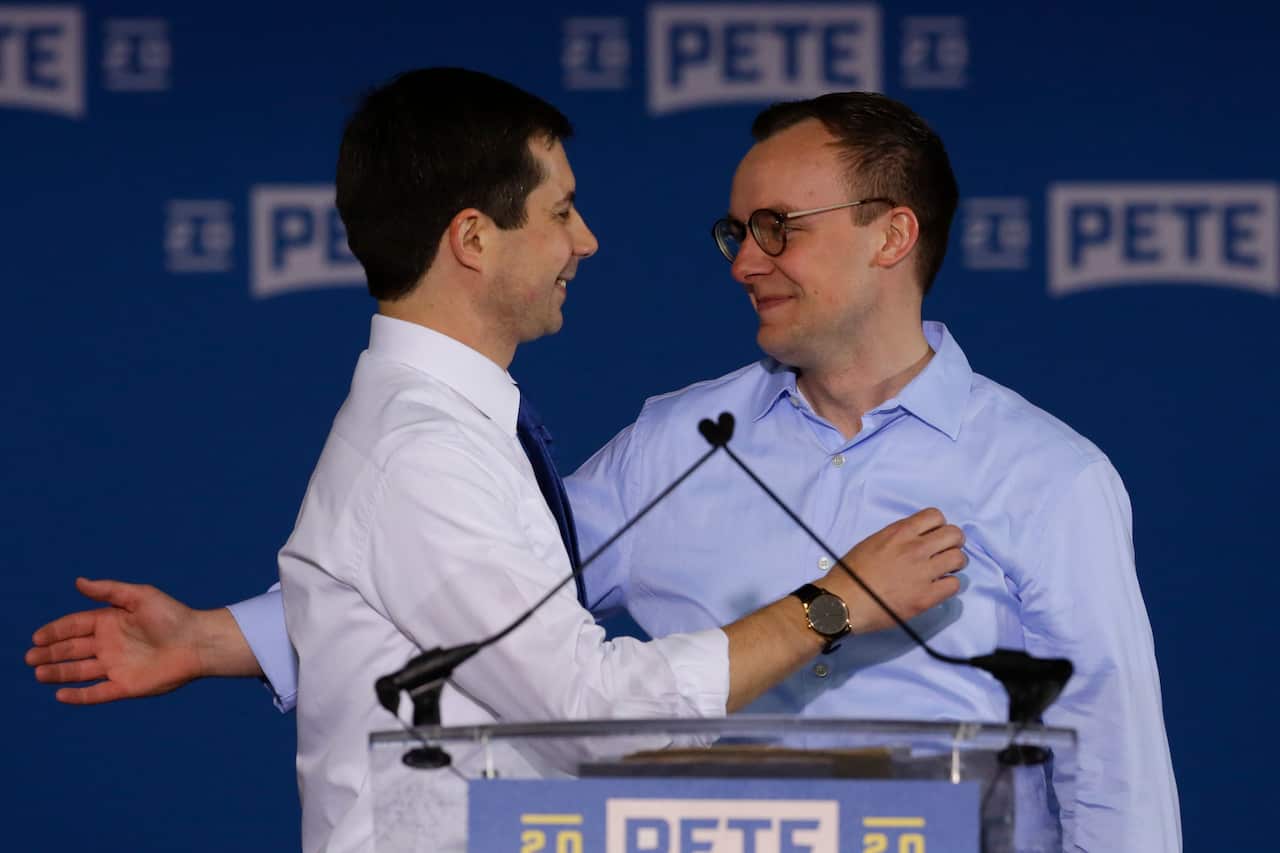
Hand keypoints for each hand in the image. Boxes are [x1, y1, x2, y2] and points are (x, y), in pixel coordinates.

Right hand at [26, 577, 234, 703]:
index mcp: (111, 622)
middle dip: (49, 653)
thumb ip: (108, 591)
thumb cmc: (173, 615)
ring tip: (38, 672)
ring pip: (79, 672)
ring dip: (57, 673)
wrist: (198, 642)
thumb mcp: (140, 596)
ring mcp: (116, 667)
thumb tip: (78, 581)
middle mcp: (110, 645)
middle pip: (72, 650)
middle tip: (30, 657)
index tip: (36, 636)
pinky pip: (96, 694)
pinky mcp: (125, 687)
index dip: (55, 631)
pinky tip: (60, 695)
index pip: (75, 626)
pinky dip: (78, 696)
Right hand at [825, 508, 965, 632]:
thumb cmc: (851, 574)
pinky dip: (948, 586)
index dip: (939, 526)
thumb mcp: (871, 542)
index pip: (936, 516)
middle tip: (945, 553)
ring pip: (959, 558)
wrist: (843, 602)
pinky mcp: (926, 597)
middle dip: (954, 542)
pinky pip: (954, 585)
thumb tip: (914, 539)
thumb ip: (896, 538)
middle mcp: (914, 548)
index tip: (934, 536)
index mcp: (899, 533)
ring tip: (944, 571)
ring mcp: (922, 572)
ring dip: (954, 564)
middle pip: (954, 534)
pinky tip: (938, 588)